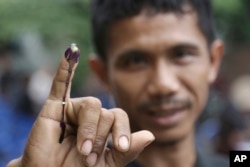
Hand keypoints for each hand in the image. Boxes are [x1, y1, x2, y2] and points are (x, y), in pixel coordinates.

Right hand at [7, 45, 153, 166]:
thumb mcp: (108, 163)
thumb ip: (128, 150)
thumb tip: (150, 134)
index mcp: (103, 125)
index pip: (120, 116)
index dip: (123, 131)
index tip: (120, 147)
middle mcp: (90, 114)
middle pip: (106, 112)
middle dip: (100, 137)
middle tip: (88, 158)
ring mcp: (73, 108)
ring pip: (93, 105)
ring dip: (89, 130)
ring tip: (82, 150)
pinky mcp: (54, 107)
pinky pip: (60, 83)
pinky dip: (65, 68)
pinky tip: (70, 51)